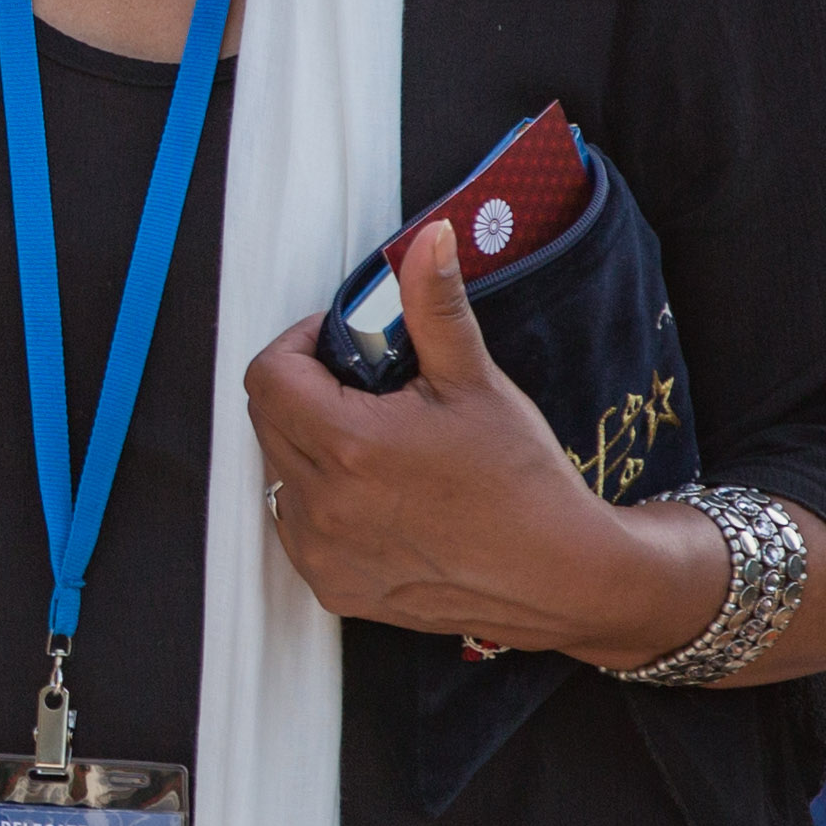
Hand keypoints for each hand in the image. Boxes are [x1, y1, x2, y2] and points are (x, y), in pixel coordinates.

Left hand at [244, 223, 718, 664]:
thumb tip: (428, 237)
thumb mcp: (474, 380)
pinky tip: (379, 495)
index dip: (299, 346)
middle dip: (306, 391)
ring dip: (311, 446)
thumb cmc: (521, 479)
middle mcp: (321, 506)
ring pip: (280, 473)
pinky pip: (298, 526)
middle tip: (367, 387)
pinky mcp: (334, 587)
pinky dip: (323, 501)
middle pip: (268, 421)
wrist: (557, 573)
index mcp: (348, 445)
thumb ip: (434, 305)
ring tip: (377, 442)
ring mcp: (322, 553)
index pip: (268, 375)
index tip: (341, 343)